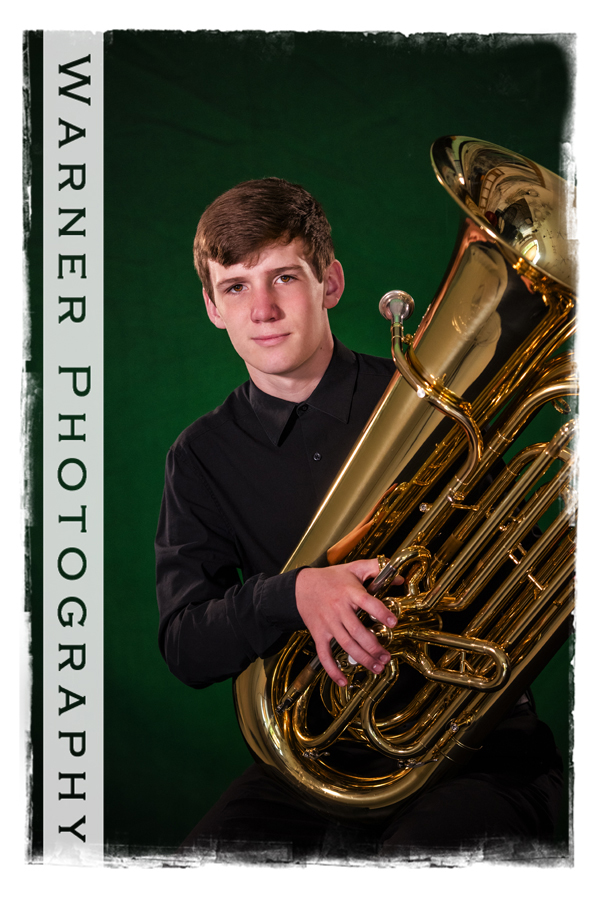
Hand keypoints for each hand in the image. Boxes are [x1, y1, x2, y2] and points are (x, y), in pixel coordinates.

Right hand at [295, 560, 400, 685]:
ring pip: (346, 644)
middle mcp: (339, 609)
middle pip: (358, 631)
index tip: (393, 623)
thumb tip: (400, 577)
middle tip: (387, 657)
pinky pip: (324, 654)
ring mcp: (328, 623)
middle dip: (374, 647)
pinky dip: (332, 670)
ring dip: (363, 658)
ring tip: (377, 667)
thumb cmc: (331, 577)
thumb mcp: (354, 568)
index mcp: (350, 592)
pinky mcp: (318, 633)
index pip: (367, 602)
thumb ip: (376, 568)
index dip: (381, 612)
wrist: (301, 586)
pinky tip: (343, 681)